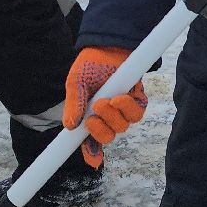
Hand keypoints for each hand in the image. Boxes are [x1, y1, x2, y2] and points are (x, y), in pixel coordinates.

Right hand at [63, 46, 146, 167]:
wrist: (109, 46)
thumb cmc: (90, 65)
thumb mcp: (75, 83)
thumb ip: (73, 104)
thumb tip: (69, 126)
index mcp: (90, 117)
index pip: (90, 141)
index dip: (92, 153)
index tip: (93, 161)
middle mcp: (108, 117)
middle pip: (108, 136)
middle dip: (101, 127)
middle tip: (96, 109)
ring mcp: (123, 110)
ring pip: (123, 126)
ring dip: (114, 116)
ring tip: (107, 100)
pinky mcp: (137, 100)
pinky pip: (137, 113)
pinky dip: (128, 107)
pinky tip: (121, 97)